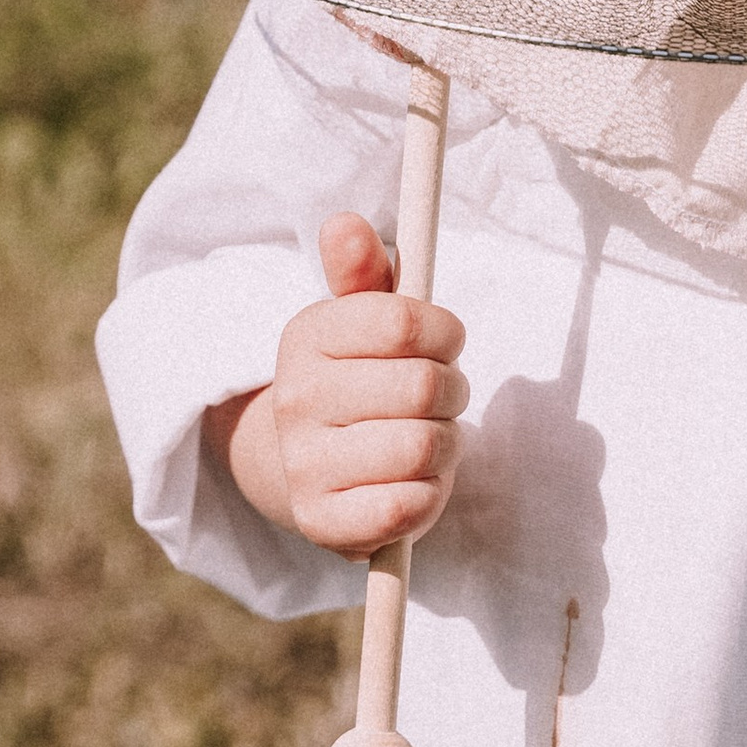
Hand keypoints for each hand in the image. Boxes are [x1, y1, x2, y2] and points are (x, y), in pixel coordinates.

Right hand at [212, 212, 468, 557]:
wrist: (310, 466)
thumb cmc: (359, 375)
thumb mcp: (361, 316)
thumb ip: (364, 268)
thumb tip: (346, 223)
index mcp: (307, 336)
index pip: (402, 321)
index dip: (445, 331)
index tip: (444, 340)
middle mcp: (295, 398)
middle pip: (423, 386)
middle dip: (451, 389)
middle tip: (438, 396)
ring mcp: (304, 464)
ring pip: (424, 445)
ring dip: (446, 443)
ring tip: (425, 437)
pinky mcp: (322, 523)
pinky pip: (409, 505)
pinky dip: (428, 494)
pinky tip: (412, 481)